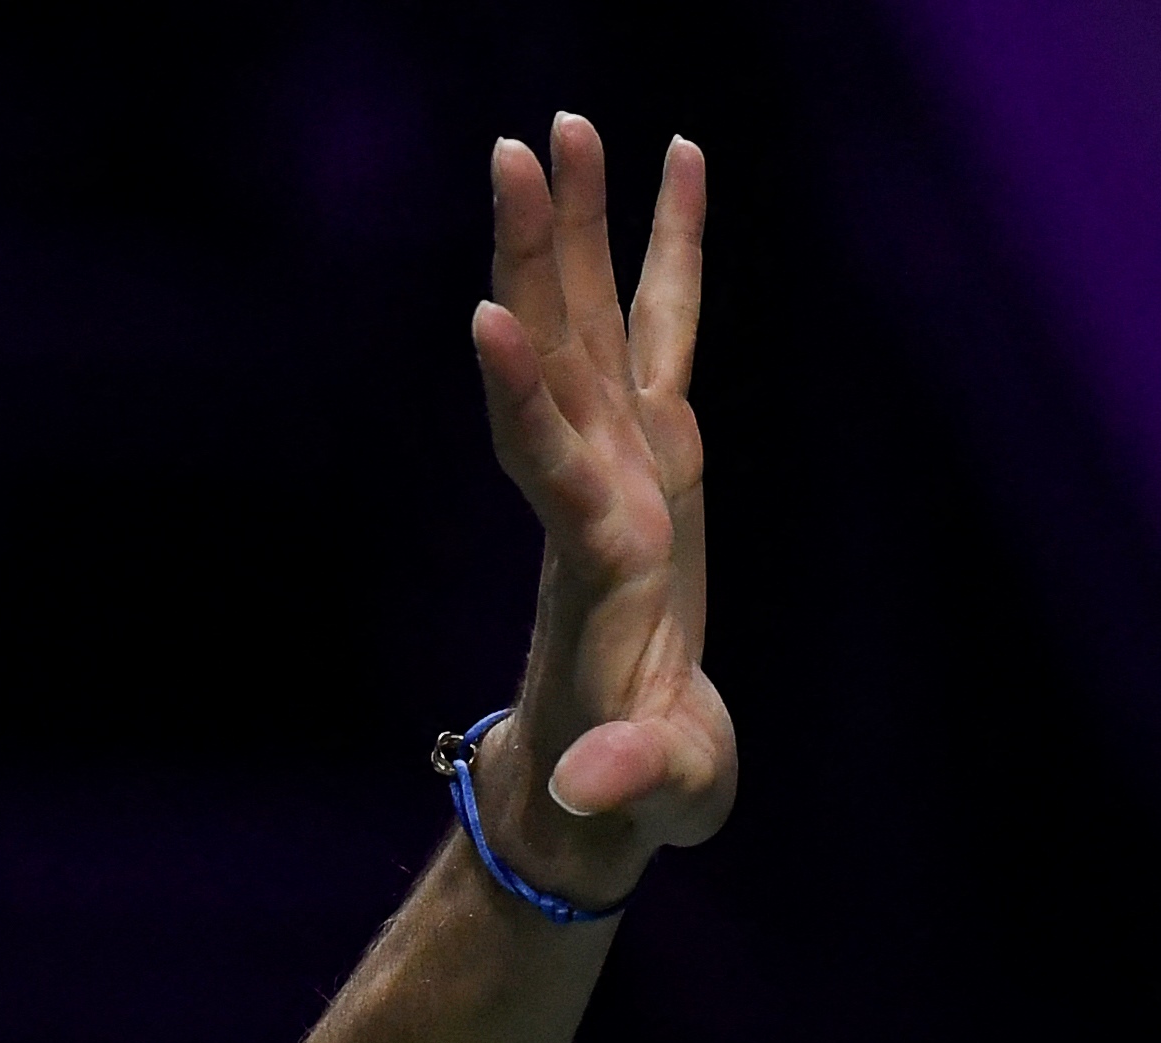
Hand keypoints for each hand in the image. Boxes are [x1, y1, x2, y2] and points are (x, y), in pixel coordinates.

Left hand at [470, 118, 734, 900]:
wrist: (592, 789)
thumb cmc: (627, 799)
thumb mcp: (646, 799)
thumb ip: (633, 781)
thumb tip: (602, 787)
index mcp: (600, 565)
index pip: (545, 465)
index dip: (517, 397)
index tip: (484, 320)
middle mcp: (597, 495)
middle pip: (559, 358)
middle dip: (543, 256)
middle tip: (520, 150)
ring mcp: (624, 466)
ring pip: (596, 326)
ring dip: (582, 227)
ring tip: (567, 125)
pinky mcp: (659, 457)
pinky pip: (662, 332)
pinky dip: (670, 251)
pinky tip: (677, 160)